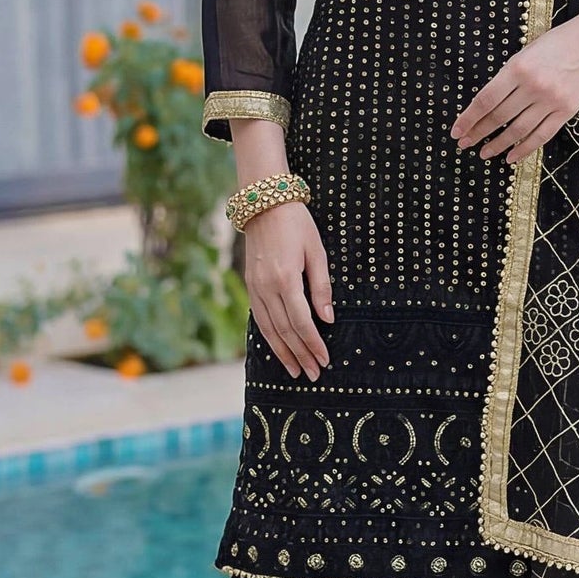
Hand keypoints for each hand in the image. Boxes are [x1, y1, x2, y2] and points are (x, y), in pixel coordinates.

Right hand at [241, 201, 332, 380]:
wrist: (264, 203)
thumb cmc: (297, 224)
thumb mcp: (316, 252)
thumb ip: (321, 287)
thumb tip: (327, 320)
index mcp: (285, 279)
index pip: (302, 322)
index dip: (313, 344)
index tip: (324, 360)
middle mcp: (266, 288)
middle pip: (285, 331)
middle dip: (300, 355)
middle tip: (313, 374)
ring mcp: (255, 288)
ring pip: (269, 329)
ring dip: (283, 353)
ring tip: (296, 371)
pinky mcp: (250, 286)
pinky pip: (260, 319)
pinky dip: (270, 337)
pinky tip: (279, 349)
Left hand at [450, 10, 578, 164]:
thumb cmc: (557, 43)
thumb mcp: (526, 52)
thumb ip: (508, 77)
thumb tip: (486, 106)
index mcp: (518, 68)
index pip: (485, 100)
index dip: (468, 118)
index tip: (456, 131)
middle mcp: (533, 86)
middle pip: (498, 117)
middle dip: (478, 133)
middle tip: (465, 143)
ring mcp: (551, 101)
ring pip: (518, 131)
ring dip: (498, 145)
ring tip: (484, 153)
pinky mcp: (567, 111)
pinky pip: (541, 136)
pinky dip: (524, 149)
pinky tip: (510, 157)